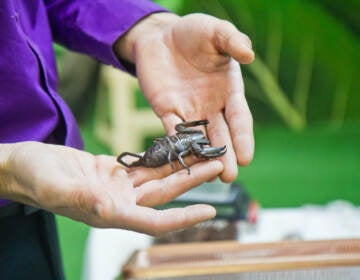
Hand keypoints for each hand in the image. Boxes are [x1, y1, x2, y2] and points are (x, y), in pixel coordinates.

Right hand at [1, 142, 222, 234]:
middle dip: (192, 181)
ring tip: (203, 154)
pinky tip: (175, 149)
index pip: (154, 221)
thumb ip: (82, 199)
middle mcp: (120, 202)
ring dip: (181, 167)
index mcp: (110, 213)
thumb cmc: (34, 179)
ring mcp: (117, 187)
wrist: (24, 166)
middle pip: (164, 194)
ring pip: (157, 177)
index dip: (183, 218)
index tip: (210, 210)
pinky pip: (143, 165)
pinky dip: (160, 158)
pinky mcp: (112, 172)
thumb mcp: (55, 188)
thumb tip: (108, 208)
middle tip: (218, 166)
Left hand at [115, 13, 254, 181]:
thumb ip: (232, 40)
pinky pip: (172, 131)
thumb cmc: (193, 33)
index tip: (246, 158)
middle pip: (220, 135)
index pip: (239, 118)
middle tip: (228, 177)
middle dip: (224, 156)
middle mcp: (211, 106)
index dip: (243, 138)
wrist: (161, 37)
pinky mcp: (167, 111)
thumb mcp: (215, 31)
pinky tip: (180, 161)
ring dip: (202, 158)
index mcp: (228, 90)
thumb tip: (249, 54)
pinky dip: (176, 146)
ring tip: (208, 177)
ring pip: (198, 139)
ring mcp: (189, 111)